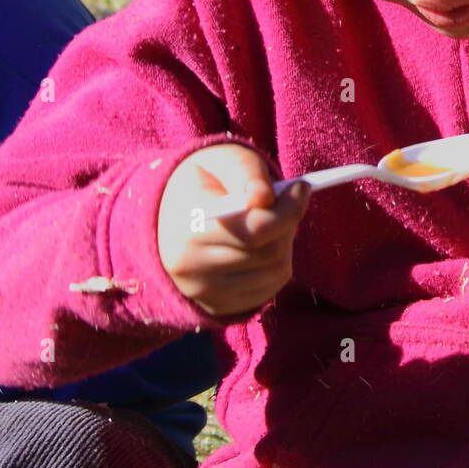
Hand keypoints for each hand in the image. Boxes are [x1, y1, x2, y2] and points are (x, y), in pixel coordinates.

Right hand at [157, 143, 309, 319]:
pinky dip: (278, 264)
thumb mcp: (221, 161)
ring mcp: (204, 293)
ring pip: (275, 271)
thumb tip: (265, 196)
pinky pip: (270, 288)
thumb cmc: (203, 183)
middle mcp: (191, 268)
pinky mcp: (219, 306)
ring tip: (271, 222)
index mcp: (188, 228)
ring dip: (285, 243)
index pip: (255, 229)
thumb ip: (245, 172)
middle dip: (288, 223)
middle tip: (288, 201)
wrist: (167, 217)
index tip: (301, 187)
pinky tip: (263, 244)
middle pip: (269, 252)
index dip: (288, 209)